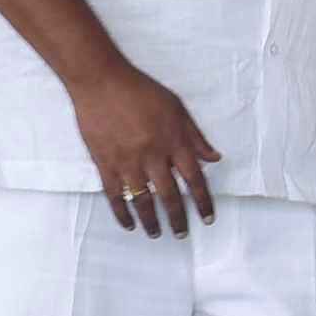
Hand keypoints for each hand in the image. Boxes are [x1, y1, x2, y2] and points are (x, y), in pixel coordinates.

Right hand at [69, 60, 222, 235]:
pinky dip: (122, 213)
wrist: (101, 81)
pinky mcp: (105, 164)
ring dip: (151, 221)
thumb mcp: (176, 107)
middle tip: (181, 234)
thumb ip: (195, 136)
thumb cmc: (141, 91)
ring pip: (142, 201)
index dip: (203, 201)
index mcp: (173, 142)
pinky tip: (128, 224)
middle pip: (170, 196)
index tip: (207, 218)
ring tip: (156, 234)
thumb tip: (214, 158)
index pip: (194, 179)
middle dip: (178, 218)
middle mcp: (153, 156)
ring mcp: (127, 162)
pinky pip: (115, 196)